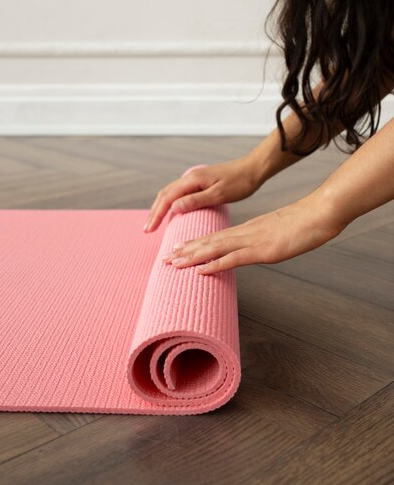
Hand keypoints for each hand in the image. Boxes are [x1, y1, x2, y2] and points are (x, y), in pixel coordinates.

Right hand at [143, 155, 262, 231]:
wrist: (253, 169)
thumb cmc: (240, 182)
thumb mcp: (218, 194)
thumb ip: (195, 201)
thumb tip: (173, 208)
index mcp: (192, 180)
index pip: (167, 198)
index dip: (156, 214)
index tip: (149, 229)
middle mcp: (190, 177)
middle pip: (164, 195)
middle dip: (154, 212)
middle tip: (147, 230)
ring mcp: (194, 179)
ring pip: (171, 193)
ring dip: (161, 208)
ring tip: (155, 223)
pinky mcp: (200, 182)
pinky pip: (180, 193)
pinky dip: (171, 203)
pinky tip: (173, 213)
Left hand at [161, 192, 346, 273]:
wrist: (319, 213)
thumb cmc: (304, 223)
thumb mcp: (279, 232)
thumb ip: (265, 240)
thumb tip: (257, 247)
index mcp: (248, 230)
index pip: (216, 237)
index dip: (195, 244)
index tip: (178, 249)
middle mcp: (245, 233)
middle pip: (209, 241)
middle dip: (186, 250)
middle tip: (166, 258)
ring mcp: (252, 241)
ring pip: (215, 248)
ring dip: (192, 256)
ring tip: (173, 262)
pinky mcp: (263, 250)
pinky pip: (234, 259)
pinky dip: (215, 264)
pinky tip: (201, 271)